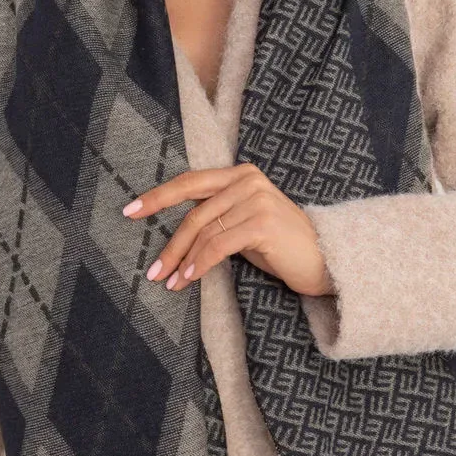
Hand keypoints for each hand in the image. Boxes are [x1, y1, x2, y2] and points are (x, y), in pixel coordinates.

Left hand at [122, 163, 336, 296]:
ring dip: (182, 261)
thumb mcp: (243, 224)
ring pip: (203, 232)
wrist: (325, 260)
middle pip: (194, 212)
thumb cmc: (281, 247)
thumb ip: (216, 216)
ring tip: (168, 282)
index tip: (130, 210)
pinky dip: (199, 265)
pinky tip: (188, 280)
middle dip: (170, 244)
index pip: (190, 182)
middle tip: (152, 269)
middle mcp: (247, 180)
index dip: (158, 197)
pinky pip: (218, 246)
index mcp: (240, 174)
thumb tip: (177, 233)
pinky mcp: (261, 223)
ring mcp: (256, 199)